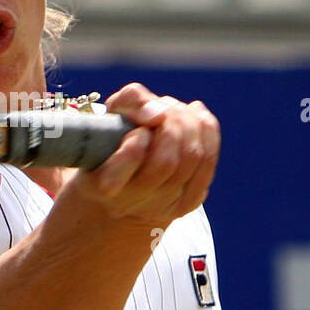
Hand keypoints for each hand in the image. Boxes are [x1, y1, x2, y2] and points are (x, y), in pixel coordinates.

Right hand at [61, 82, 219, 229]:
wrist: (125, 179)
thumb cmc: (115, 137)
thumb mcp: (113, 113)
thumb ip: (131, 101)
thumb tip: (158, 113)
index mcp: (101, 185)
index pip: (129, 161)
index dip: (138, 140)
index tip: (139, 130)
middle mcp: (129, 203)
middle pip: (165, 162)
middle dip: (172, 125)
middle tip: (164, 110)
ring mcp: (160, 208)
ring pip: (191, 160)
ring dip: (190, 125)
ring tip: (178, 112)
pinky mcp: (185, 204)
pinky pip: (208, 164)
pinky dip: (207, 133)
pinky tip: (197, 118)